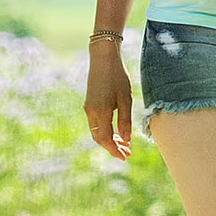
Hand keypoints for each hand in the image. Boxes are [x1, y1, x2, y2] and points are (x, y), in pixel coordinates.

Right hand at [84, 41, 133, 159]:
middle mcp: (91, 112)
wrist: (103, 58)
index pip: (105, 139)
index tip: (125, 157)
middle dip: (112, 148)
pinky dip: (105, 131)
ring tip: (124, 145)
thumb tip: (126, 140)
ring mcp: (88, 108)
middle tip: (127, 153)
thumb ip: (125, 120)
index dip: (114, 150)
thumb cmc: (117, 76)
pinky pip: (95, 124)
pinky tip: (116, 132)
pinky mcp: (89, 104)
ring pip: (96, 132)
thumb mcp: (126, 98)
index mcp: (101, 112)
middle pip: (99, 138)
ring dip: (109, 140)